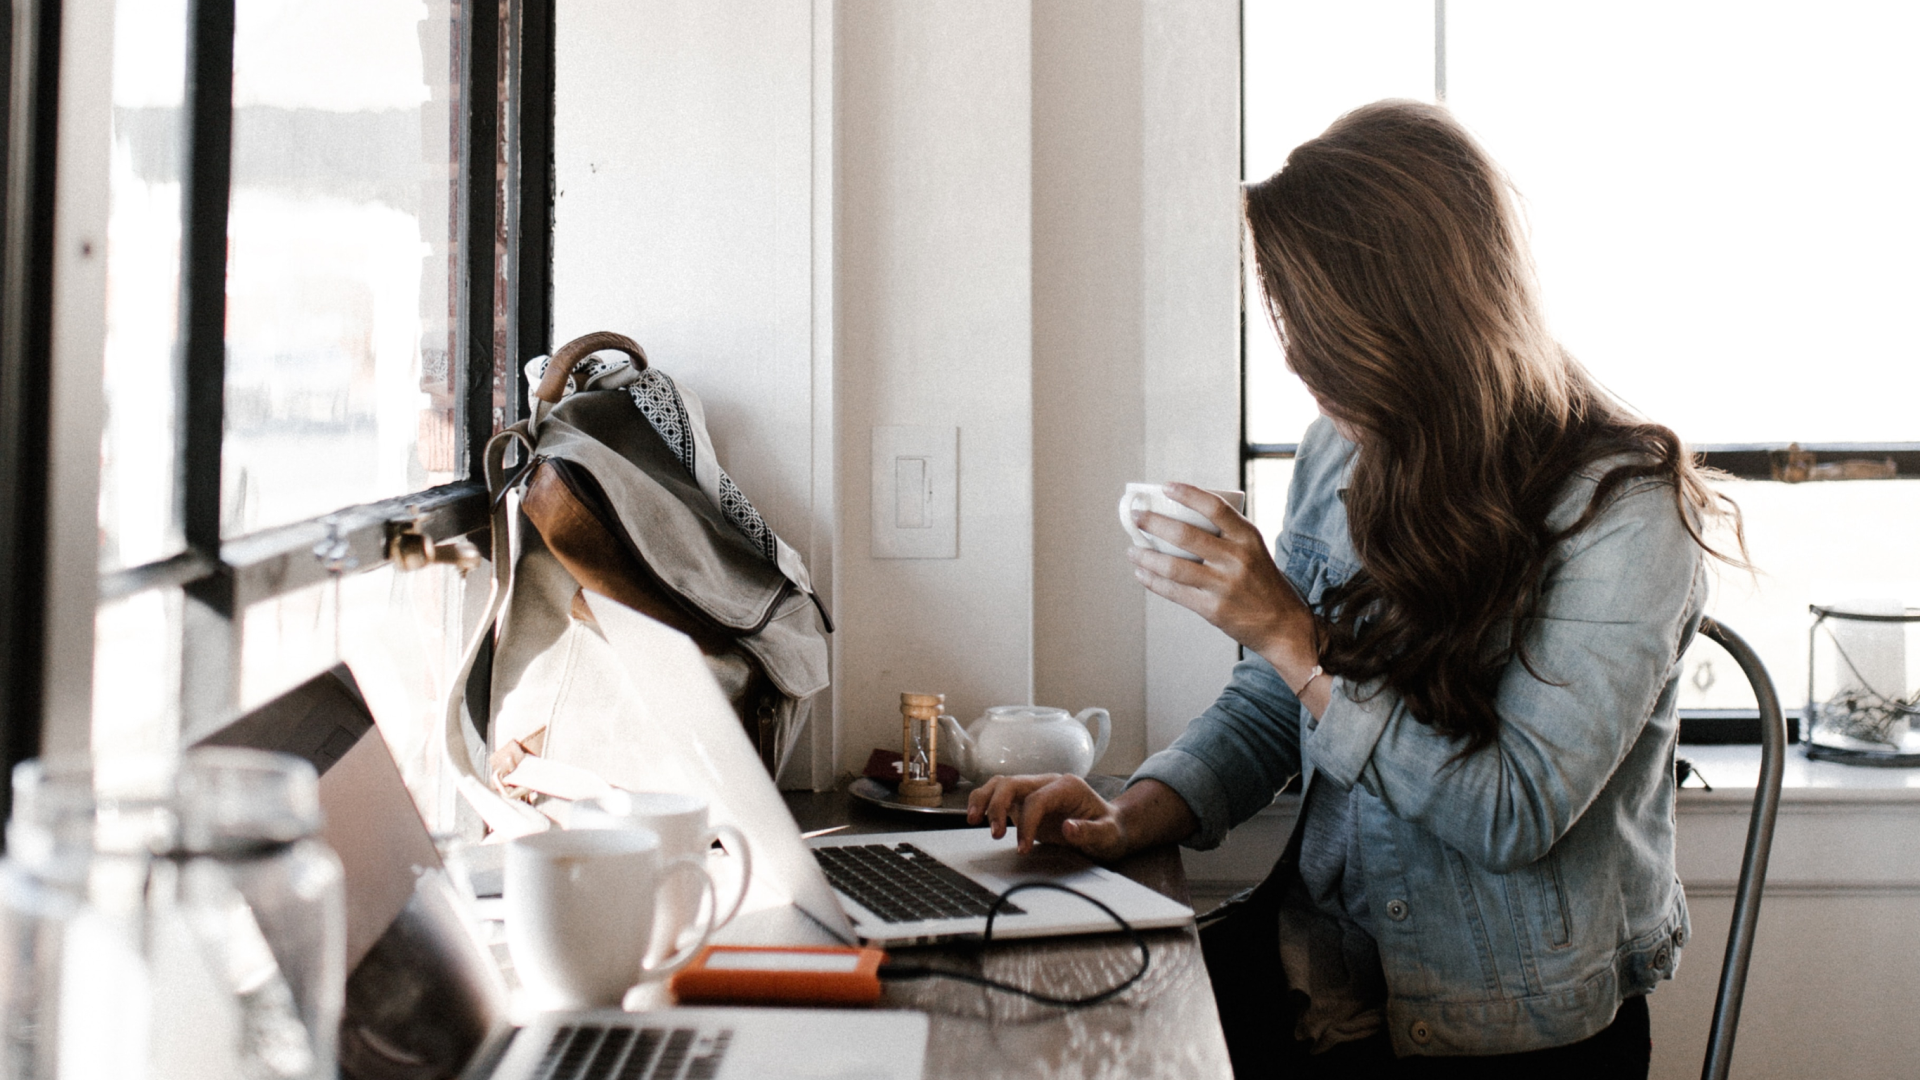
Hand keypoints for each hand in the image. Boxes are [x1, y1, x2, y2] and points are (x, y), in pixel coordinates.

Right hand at [966, 774, 1131, 858]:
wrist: (1111, 827)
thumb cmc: (1110, 829)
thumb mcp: (1109, 834)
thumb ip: (1090, 831)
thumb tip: (1068, 828)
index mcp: (1067, 787)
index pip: (1037, 799)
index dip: (1026, 823)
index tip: (1023, 847)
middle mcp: (1048, 783)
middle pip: (1012, 783)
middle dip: (997, 806)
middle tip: (994, 833)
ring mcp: (1034, 790)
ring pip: (1001, 784)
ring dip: (984, 800)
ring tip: (972, 819)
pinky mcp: (1025, 802)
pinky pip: (999, 795)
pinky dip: (985, 803)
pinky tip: (976, 817)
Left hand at [1126, 483, 1314, 664]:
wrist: (1283, 624)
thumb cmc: (1263, 582)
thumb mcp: (1254, 550)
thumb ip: (1227, 535)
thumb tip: (1181, 518)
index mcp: (1248, 537)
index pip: (1215, 507)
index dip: (1188, 494)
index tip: (1166, 486)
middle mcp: (1237, 558)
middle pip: (1186, 535)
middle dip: (1154, 523)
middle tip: (1136, 516)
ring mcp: (1224, 585)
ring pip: (1174, 566)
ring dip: (1146, 556)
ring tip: (1132, 550)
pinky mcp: (1213, 608)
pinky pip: (1174, 591)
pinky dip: (1153, 581)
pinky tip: (1142, 573)